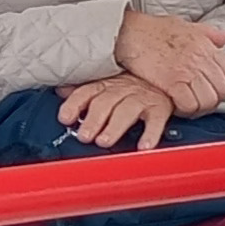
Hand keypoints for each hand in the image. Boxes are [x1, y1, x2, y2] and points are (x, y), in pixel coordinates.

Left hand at [56, 71, 178, 148]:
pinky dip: (150, 134)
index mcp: (106, 85)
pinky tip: (143, 146)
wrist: (164, 79)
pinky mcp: (160, 109)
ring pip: (126, 111)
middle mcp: (122, 89)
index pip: (86, 92)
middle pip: (105, 103)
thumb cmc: (131, 87)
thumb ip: (84, 93)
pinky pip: (155, 122)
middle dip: (93, 119)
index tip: (65, 118)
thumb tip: (60, 91)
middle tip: (84, 135)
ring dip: (114, 127)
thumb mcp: (106, 85)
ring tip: (104, 141)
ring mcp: (141, 99)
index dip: (74, 105)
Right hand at [112, 8, 224, 114]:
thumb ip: (207, 33)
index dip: (221, 86)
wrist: (130, 32)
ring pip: (208, 101)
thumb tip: (223, 38)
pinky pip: (189, 104)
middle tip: (200, 102)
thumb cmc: (153, 29)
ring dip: (199, 108)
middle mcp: (201, 59)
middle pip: (221, 90)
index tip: (210, 90)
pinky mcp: (172, 82)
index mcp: (206, 46)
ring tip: (188, 106)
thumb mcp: (186, 25)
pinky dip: (185, 110)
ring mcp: (187, 71)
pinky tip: (176, 107)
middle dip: (212, 100)